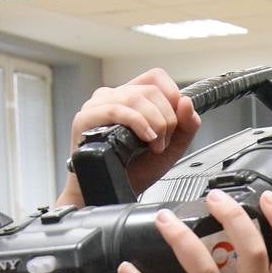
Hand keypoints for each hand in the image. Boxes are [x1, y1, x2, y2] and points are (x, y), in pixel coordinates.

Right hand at [56, 68, 200, 206]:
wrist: (112, 195)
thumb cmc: (133, 172)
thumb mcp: (170, 149)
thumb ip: (185, 126)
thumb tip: (186, 102)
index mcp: (130, 98)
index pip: (155, 77)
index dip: (172, 95)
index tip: (175, 122)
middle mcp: (112, 97)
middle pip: (150, 89)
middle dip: (166, 119)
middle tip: (163, 143)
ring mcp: (97, 106)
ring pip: (135, 97)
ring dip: (154, 123)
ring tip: (154, 146)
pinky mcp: (85, 119)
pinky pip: (116, 109)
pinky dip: (137, 123)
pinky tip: (145, 138)